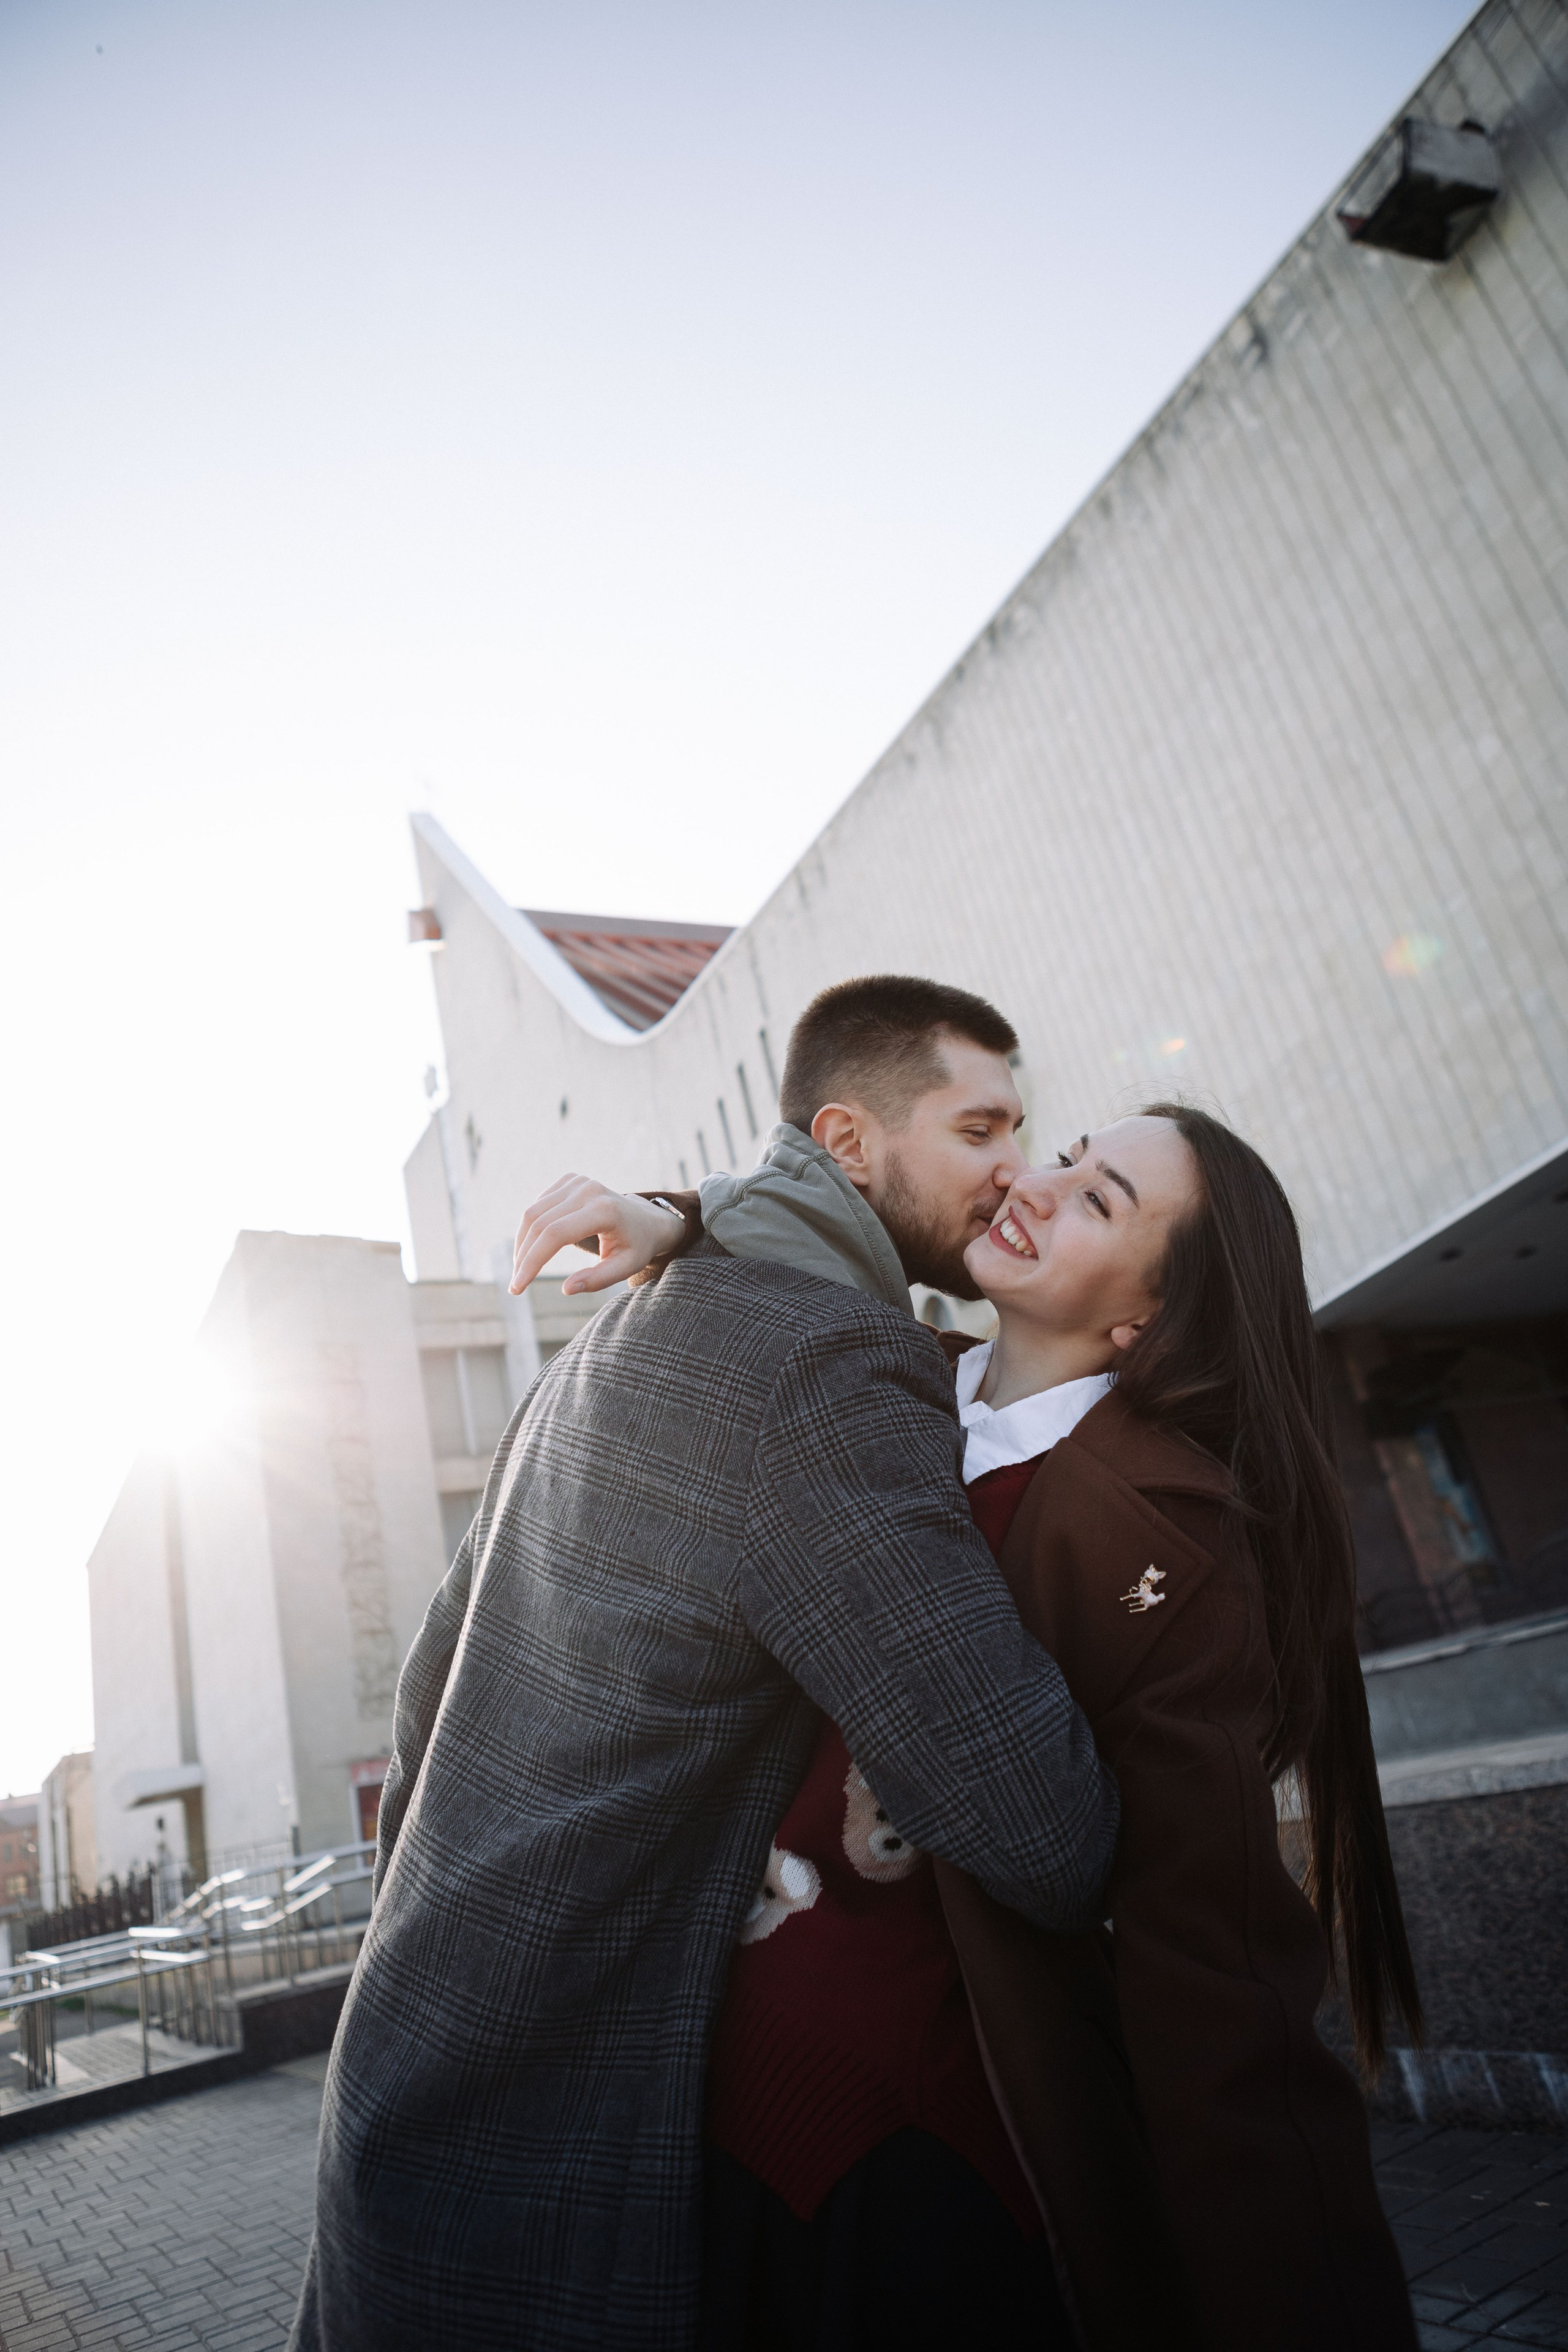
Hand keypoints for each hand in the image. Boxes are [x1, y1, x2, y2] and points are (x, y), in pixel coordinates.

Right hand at [510, 1175, 685, 1296]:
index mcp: (603, 1210)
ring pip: (533, 1213)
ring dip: (522, 1243)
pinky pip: (539, 1205)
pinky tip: (532, 1249)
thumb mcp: (626, 1267)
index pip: (555, 1234)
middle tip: (516, 1285)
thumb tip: (566, 1289)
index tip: (518, 1287)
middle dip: (523, 1257)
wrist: (647, 1219)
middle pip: (539, 1223)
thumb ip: (598, 1279)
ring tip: (521, 1270)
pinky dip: (530, 1229)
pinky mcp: (570, 1180)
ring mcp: (577, 1181)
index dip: (532, 1261)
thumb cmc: (637, 1246)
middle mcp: (588, 1190)